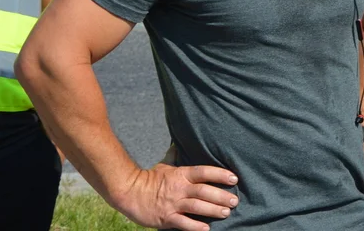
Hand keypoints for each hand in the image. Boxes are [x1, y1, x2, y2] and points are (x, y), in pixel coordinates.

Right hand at [113, 163, 239, 230]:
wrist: (129, 192)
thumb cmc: (148, 178)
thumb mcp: (164, 164)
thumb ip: (176, 155)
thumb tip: (181, 141)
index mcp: (181, 174)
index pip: (204, 172)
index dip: (220, 174)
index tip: (234, 178)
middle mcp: (179, 188)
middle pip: (204, 191)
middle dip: (221, 196)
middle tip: (235, 200)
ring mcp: (173, 203)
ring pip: (197, 207)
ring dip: (213, 210)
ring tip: (226, 213)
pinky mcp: (166, 218)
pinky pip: (183, 223)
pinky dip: (195, 226)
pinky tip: (206, 229)